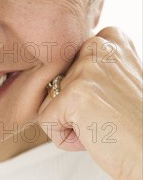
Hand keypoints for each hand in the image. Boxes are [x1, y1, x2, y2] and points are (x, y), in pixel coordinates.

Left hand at [38, 27, 142, 179]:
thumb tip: (53, 69)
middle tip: (108, 117)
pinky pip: (46, 122)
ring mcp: (86, 69)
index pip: (64, 66)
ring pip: (48, 102)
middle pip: (54, 83)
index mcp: (109, 39)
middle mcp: (97, 47)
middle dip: (72, 108)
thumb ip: (91, 69)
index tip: (111, 103)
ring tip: (103, 125)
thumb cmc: (136, 129)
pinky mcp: (73, 95)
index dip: (82, 95)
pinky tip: (95, 136)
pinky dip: (65, 139)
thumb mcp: (116, 83)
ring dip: (70, 123)